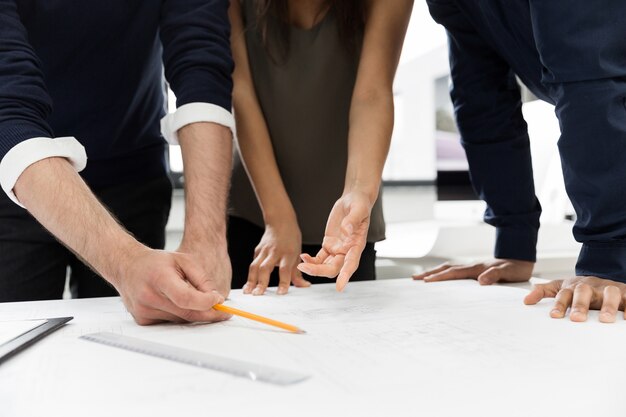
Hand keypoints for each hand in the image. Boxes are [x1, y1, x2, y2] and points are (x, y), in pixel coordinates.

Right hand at [114, 247, 231, 324]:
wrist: (127, 267)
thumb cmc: (156, 262)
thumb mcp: (184, 260)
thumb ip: (202, 279)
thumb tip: (216, 299)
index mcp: (159, 278)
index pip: (186, 298)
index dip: (205, 302)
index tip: (218, 301)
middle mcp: (148, 296)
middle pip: (186, 313)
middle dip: (208, 313)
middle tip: (222, 311)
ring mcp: (143, 311)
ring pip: (180, 320)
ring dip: (192, 312)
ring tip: (190, 296)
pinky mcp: (142, 320)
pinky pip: (170, 323)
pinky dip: (179, 315)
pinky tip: (174, 302)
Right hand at [243, 220, 310, 295]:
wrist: (281, 221)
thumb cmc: (291, 238)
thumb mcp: (298, 254)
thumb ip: (297, 272)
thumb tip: (304, 286)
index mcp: (288, 253)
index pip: (285, 269)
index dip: (283, 282)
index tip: (281, 293)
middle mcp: (275, 252)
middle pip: (266, 268)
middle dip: (261, 282)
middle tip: (258, 294)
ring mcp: (264, 250)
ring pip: (255, 266)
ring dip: (251, 280)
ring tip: (248, 292)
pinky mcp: (257, 250)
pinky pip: (253, 264)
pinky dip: (250, 275)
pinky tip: (249, 284)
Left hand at [298, 191, 371, 290]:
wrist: (354, 199)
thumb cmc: (360, 204)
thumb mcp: (358, 209)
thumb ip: (352, 221)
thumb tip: (346, 230)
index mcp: (356, 244)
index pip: (351, 263)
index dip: (346, 276)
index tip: (340, 287)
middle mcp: (347, 250)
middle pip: (334, 268)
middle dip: (319, 271)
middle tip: (304, 267)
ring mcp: (337, 249)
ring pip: (325, 266)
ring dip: (313, 268)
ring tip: (300, 263)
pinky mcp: (329, 244)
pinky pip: (319, 258)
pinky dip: (311, 260)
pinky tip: (303, 256)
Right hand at [413, 258, 533, 284]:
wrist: (521, 258)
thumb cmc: (516, 268)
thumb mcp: (508, 273)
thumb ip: (494, 275)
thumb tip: (480, 280)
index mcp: (475, 268)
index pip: (453, 273)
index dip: (439, 277)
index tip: (425, 282)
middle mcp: (471, 267)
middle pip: (445, 269)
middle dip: (429, 274)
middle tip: (414, 279)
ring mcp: (472, 268)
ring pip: (448, 269)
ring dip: (434, 273)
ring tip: (421, 278)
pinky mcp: (474, 271)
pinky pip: (454, 272)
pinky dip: (444, 274)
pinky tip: (441, 278)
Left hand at [524, 276, 625, 322]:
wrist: (601, 278)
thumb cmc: (579, 289)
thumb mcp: (560, 287)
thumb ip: (544, 292)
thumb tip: (526, 300)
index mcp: (573, 286)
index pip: (564, 294)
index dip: (559, 304)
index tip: (554, 316)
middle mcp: (591, 286)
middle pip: (584, 292)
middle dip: (580, 305)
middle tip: (577, 319)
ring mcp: (608, 288)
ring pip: (609, 292)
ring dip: (608, 305)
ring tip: (606, 320)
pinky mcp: (625, 292)